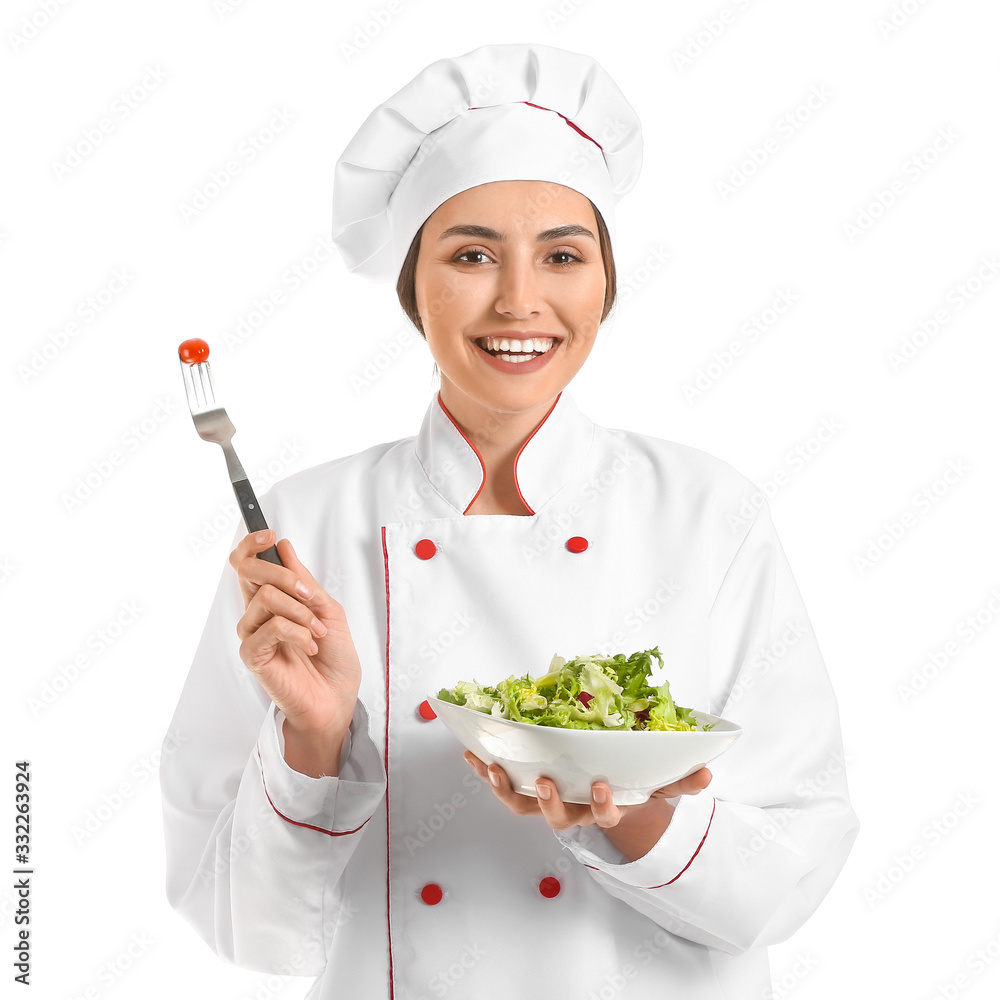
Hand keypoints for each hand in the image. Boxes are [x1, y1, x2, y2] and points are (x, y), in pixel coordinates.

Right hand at [230, 529, 360, 738]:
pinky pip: (270, 627)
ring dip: (300, 612)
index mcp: (272, 600)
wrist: (337, 698)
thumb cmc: (334, 658)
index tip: (271, 536)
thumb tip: (283, 548)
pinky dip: (297, 632)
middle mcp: (257, 614)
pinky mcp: (253, 655)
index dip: (252, 544)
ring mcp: (253, 634)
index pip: (247, 564)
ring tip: (316, 632)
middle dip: (284, 575)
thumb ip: (304, 581)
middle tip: (308, 595)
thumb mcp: (327, 610)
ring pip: (265, 598)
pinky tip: (308, 644)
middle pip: (247, 572)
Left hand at [463, 751, 711, 831]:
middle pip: (558, 816)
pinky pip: (503, 785)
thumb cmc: (632, 786)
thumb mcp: (658, 786)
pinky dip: (486, 771)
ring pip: (523, 805)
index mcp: (604, 808)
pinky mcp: (527, 792)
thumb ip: (681, 781)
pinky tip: (471, 752)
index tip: (599, 784)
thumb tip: (708, 773)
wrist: (608, 799)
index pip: (604, 814)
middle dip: (550, 802)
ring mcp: (547, 804)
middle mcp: (573, 811)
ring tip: (490, 765)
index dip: (601, 804)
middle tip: (545, 782)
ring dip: (504, 787)